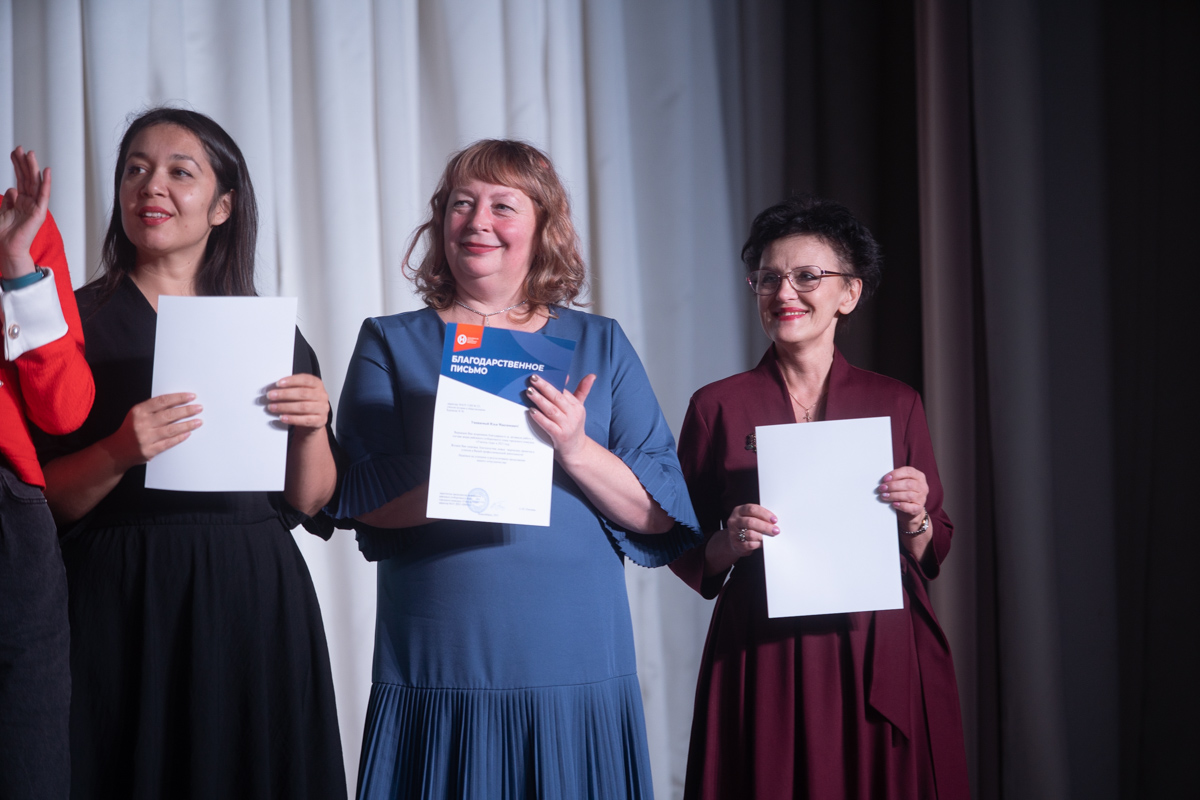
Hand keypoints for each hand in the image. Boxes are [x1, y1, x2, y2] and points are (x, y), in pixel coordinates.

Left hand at [1, 147, 50, 278]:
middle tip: (20, 149)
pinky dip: (46, 183)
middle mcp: (29, 202)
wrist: (6, 248)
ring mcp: (35, 206)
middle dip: (23, 163)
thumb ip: (8, 200)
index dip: (17, 166)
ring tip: (30, 154)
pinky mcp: (39, 212)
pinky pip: (43, 195)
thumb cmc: (4, 234)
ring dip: (33, 168)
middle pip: (27, 178)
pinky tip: (46, 171)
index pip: (20, 179)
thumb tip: (12, 188)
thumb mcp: (2, 211)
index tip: (14, 153)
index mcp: (20, 202)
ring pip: (34, 183)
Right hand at [108, 393, 201, 469]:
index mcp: (138, 411)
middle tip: (199, 408)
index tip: (191, 396)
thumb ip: (153, 408)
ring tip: (198, 421)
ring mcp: (145, 438)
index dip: (179, 398)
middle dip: (187, 410)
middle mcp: (141, 423)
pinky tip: (188, 433)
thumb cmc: (130, 430)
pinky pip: (168, 443)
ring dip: (187, 425)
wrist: (116, 451)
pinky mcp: (149, 450)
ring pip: (171, 429)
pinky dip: (179, 438)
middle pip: (169, 414)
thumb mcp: (136, 414)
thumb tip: (177, 402)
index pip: (163, 401)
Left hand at [267, 373, 328, 430]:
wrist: (314, 419)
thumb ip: (292, 388)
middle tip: (271, 396)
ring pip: (303, 407)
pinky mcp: (320, 421)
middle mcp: (322, 395)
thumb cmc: (305, 403)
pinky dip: (292, 419)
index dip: (291, 381)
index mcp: (317, 384)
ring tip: (273, 407)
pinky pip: (305, 420)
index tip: (278, 383)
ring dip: (285, 407)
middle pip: (303, 393)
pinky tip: (282, 417)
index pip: (305, 379)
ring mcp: (322, 409)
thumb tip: (275, 389)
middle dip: (284, 394)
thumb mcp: (301, 392)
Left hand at [526, 373, 593, 463]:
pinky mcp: (560, 436)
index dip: (551, 382)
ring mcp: (567, 426)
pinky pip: (548, 425)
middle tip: (533, 378)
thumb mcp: (578, 409)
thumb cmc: (572, 427)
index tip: (539, 375)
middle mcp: (573, 415)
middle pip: (557, 397)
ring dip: (539, 400)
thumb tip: (591, 375)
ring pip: (551, 409)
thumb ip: (582, 391)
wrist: (576, 451)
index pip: (563, 391)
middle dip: (544, 387)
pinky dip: (539, 418)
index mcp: (577, 406)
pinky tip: (531, 411)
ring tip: (529, 391)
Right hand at [721, 503, 779, 559]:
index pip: (752, 509)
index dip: (765, 514)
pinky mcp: (736, 544)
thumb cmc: (746, 527)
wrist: (734, 541)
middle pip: (751, 522)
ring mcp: (733, 533)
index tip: (774, 520)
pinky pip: (749, 544)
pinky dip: (758, 544)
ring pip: (750, 534)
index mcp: (739, 510)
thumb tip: (773, 522)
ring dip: (762, 536)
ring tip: (769, 537)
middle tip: (775, 530)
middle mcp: (734, 521)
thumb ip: (759, 517)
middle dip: (765, 526)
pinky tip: (762, 543)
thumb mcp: (750, 517)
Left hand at [878, 466, 928, 531]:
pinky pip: (910, 507)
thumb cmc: (904, 492)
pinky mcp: (919, 508)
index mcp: (919, 476)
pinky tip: (894, 504)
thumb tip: (884, 480)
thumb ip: (896, 479)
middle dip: (893, 486)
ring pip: (908, 495)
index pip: (909, 471)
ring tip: (884, 496)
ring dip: (894, 495)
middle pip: (908, 484)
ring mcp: (922, 498)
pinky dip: (901, 505)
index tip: (885, 479)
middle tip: (882, 488)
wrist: (911, 509)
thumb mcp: (902, 482)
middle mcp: (922, 486)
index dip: (896, 474)